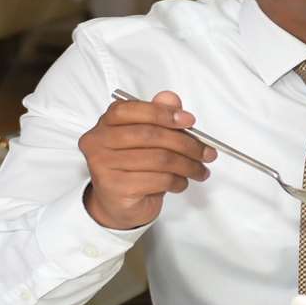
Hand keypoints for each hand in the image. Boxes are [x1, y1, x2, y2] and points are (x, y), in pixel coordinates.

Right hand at [79, 91, 216, 229]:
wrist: (117, 205)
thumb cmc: (133, 168)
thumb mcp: (147, 140)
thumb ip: (158, 116)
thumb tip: (171, 99)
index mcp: (106, 124)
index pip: (131, 110)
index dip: (163, 113)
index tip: (189, 121)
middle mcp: (98, 142)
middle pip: (150, 135)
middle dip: (186, 143)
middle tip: (207, 152)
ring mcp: (104, 166)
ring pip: (159, 159)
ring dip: (188, 165)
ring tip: (199, 170)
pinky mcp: (116, 188)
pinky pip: (158, 180)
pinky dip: (178, 181)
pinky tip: (182, 183)